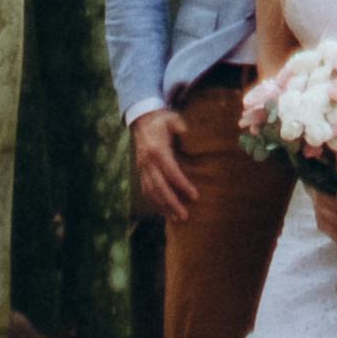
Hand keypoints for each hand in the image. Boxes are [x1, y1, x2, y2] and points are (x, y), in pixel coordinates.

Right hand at [131, 106, 196, 220]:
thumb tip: (187, 133)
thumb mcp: (172, 119)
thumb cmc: (162, 121)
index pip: (171, 171)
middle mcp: (148, 162)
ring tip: (176, 218)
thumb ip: (180, 126)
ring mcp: (143, 167)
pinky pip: (146, 189)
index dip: (183, 185)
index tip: (195, 196)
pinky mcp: (141, 171)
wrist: (142, 120)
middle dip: (172, 203)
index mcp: (158, 150)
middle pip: (160, 187)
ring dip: (163, 206)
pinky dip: (154, 202)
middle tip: (184, 216)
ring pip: (152, 191)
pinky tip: (164, 211)